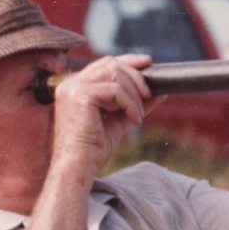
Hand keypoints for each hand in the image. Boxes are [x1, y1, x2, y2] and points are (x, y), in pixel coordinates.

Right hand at [51, 54, 161, 175]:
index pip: (105, 64)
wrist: (77, 168)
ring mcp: (73, 88)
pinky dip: (130, 103)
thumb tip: (158, 93)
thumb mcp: (118, 121)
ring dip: (134, 93)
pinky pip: (115, 90)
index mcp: (75, 87)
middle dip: (135, 75)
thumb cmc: (92, 150)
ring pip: (115, 74)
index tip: (148, 64)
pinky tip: (133, 120)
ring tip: (137, 115)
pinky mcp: (80, 95)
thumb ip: (134, 104)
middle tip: (149, 93)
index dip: (128, 61)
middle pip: (111, 63)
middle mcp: (71, 83)